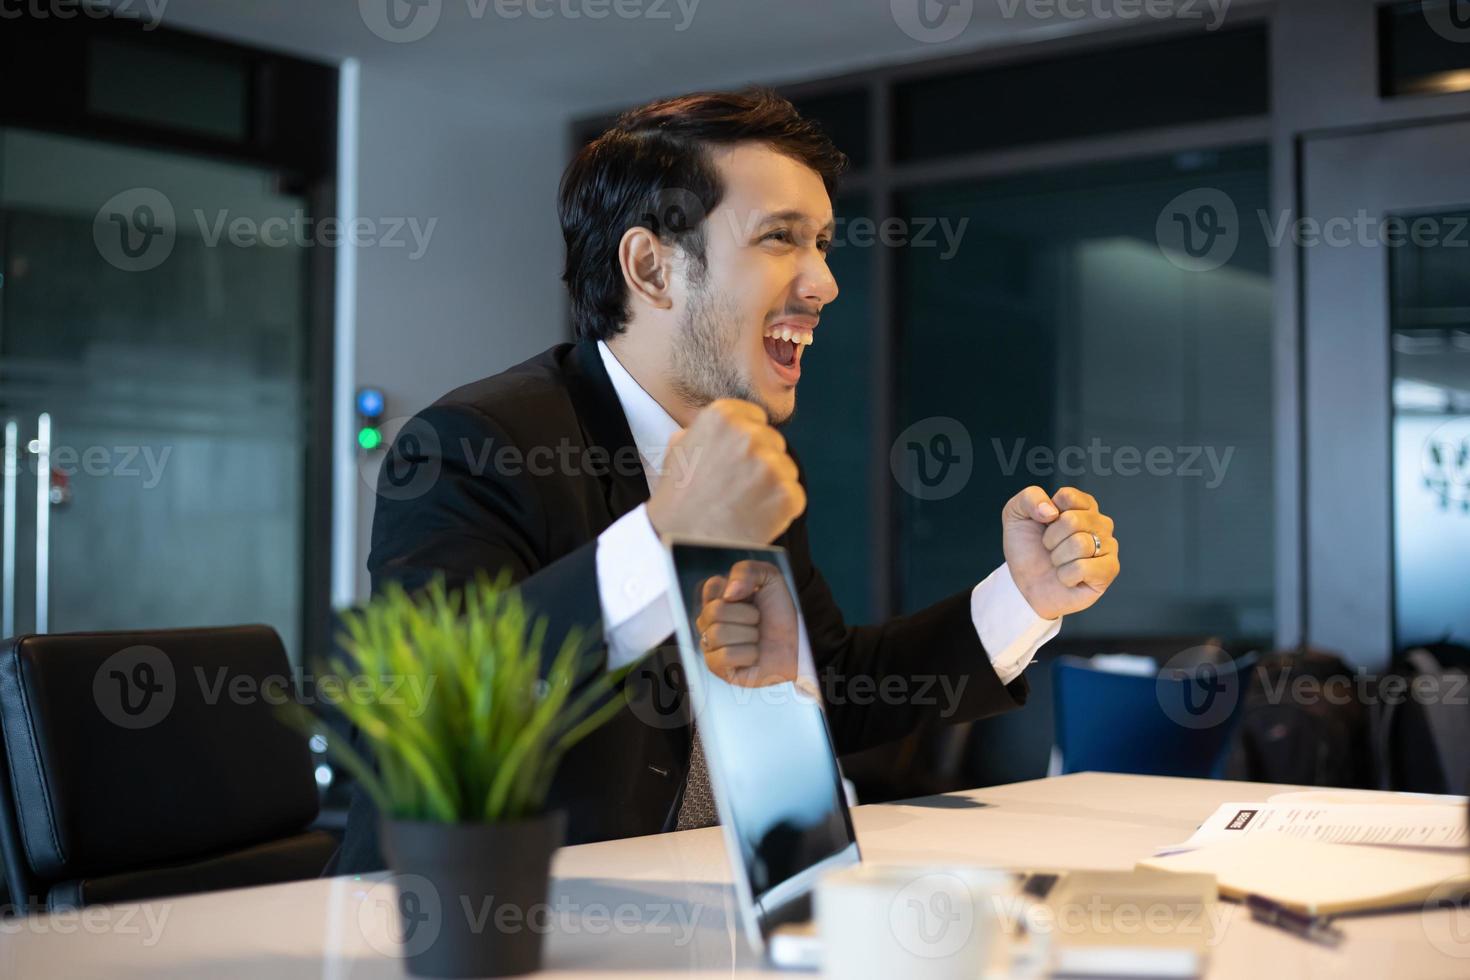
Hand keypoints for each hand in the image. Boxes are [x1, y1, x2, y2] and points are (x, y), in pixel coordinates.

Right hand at [645, 399, 805, 543]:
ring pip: (787, 470)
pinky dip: (781, 511)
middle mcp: (749, 435)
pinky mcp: (785, 494)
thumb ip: (705, 430)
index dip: (747, 444)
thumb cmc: (678, 498)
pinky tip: (756, 519)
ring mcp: (769, 465)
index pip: (756, 419)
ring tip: (744, 506)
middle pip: (774, 443)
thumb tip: (723, 427)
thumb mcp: (681, 450)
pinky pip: (795, 497)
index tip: (734, 464)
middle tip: (737, 490)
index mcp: (723, 416)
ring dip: (772, 487)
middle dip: (762, 464)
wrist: (681, 541)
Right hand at [694, 560, 798, 687]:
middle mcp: (709, 621)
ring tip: (756, 639)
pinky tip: (753, 656)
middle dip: (747, 615)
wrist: (796, 646)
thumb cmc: (780, 615)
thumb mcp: (770, 580)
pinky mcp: (717, 666)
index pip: (711, 586)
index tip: (751, 597)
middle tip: (758, 622)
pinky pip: (726, 655)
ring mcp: (710, 644)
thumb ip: (747, 571)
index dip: (736, 590)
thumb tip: (728, 592)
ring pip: (718, 633)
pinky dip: (748, 654)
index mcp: (717, 598)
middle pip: (715, 610)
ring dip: (749, 636)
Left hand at [1001, 486, 1119, 620]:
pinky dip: (1066, 575)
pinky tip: (1067, 577)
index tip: (1044, 525)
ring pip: (1080, 544)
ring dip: (1058, 558)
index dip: (1046, 514)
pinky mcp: (1110, 570)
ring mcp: (1108, 545)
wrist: (1025, 584)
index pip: (1068, 497)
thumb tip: (1051, 510)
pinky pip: (1083, 567)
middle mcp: (1100, 522)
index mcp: (1082, 505)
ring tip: (1058, 562)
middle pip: (1073, 520)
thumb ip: (1029, 498)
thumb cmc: (1027, 549)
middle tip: (1049, 548)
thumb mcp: (1016, 514)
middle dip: (1050, 538)